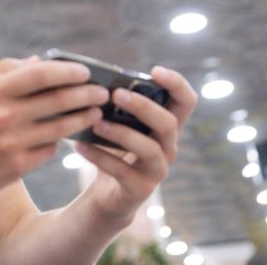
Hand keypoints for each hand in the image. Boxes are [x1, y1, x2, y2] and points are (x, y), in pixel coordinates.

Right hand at [0, 56, 110, 198]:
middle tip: (102, 93)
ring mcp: (11, 143)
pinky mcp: (15, 167)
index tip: (84, 71)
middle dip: (86, 94)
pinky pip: (48, 151)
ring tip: (95, 112)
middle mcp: (4, 116)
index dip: (67, 71)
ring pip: (59, 128)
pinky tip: (65, 135)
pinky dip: (58, 141)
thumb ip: (3, 70)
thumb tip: (39, 61)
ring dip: (82, 118)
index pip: (40, 75)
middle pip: (58, 101)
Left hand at [73, 65, 198, 223]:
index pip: (186, 101)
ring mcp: (156, 169)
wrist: (108, 195)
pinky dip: (99, 156)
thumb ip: (114, 105)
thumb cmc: (112, 150)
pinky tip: (80, 146)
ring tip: (96, 123)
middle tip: (116, 95)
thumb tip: (92, 79)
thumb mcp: (117, 124)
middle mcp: (168, 146)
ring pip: (149, 148)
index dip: (176, 84)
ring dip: (121, 133)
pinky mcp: (140, 189)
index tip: (155, 71)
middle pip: (168, 123)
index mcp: (165, 126)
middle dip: (143, 106)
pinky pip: (122, 171)